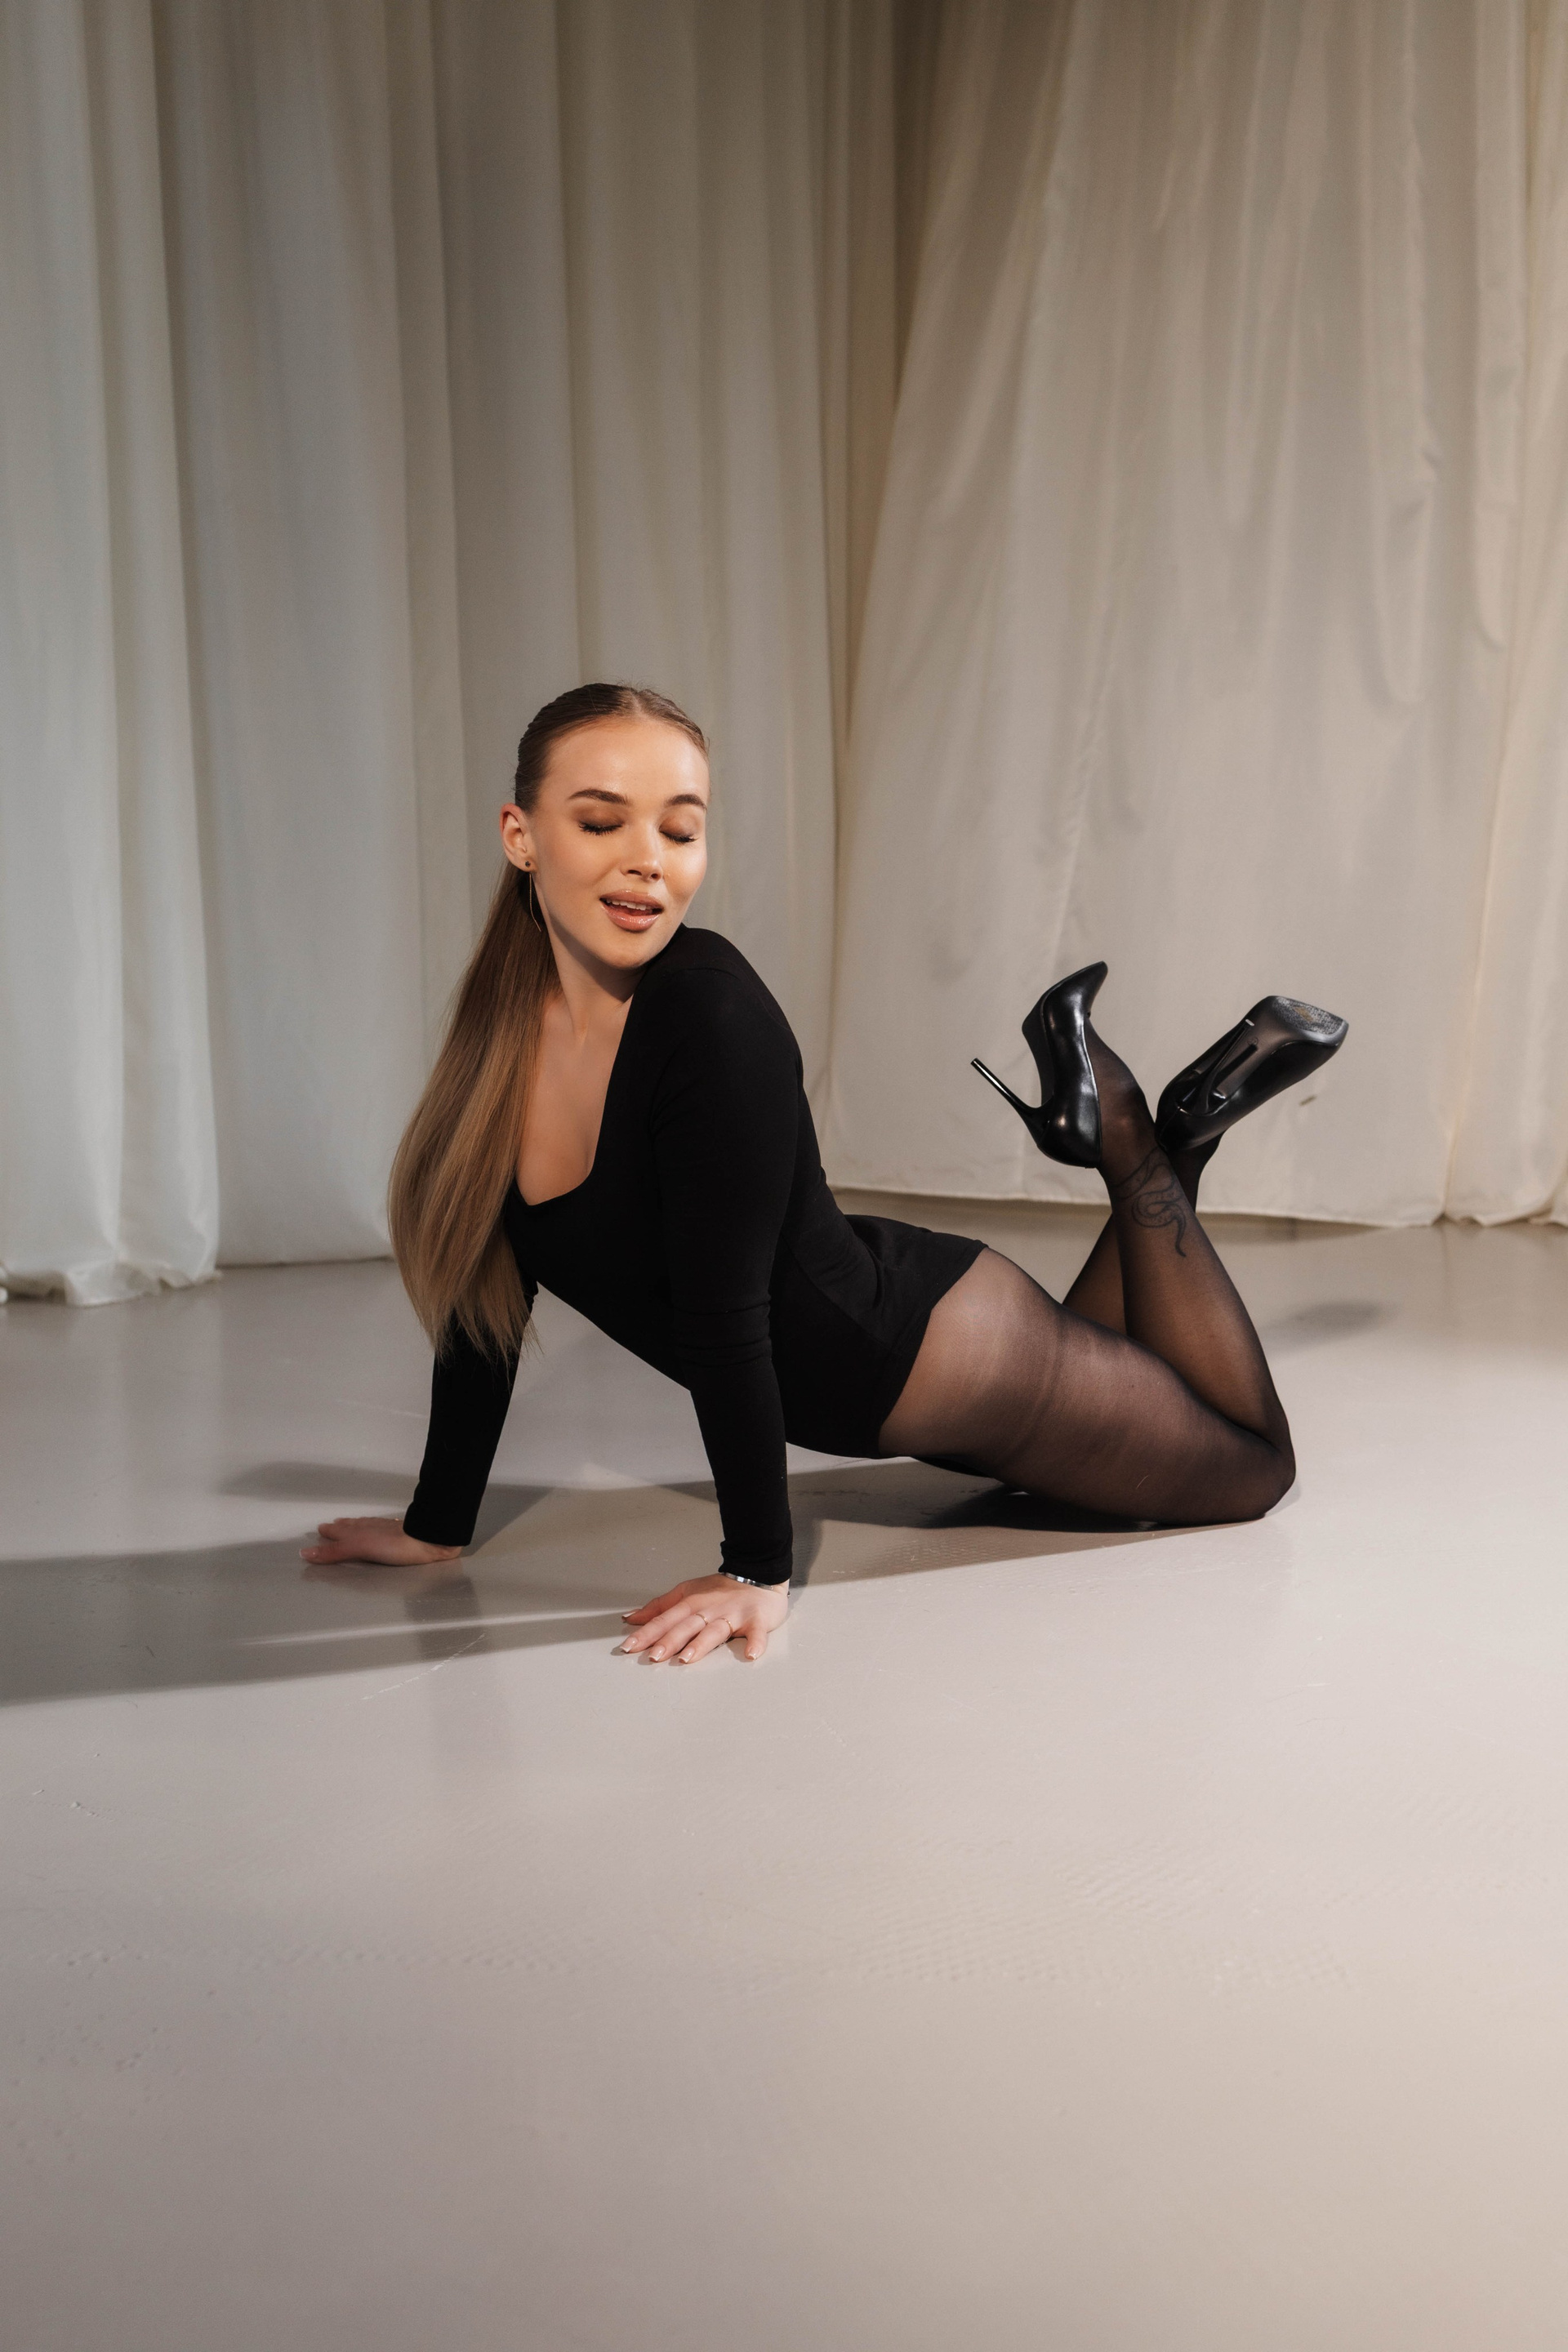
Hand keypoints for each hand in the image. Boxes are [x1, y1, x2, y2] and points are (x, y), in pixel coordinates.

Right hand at [299, 1515, 461, 1568]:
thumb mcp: (359, 1548)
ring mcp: (388, 1530)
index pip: (340, 1533)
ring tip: (347, 1524)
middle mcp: (372, 1528)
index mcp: (360, 1531)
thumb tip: (304, 1554)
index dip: (330, 1533)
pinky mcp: (403, 1533)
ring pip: (366, 1526)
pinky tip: (380, 1527)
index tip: (320, 1530)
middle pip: (351, 1527)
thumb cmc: (392, 1546)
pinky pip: (382, 1527)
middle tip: (328, 1527)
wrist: (428, 1539)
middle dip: (339, 1528)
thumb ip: (334, 1552)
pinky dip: (374, 1527)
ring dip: (354, 1526)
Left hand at [620, 1572, 788, 1663]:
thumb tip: (631, 1618)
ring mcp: (733, 1616)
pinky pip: (757, 1634)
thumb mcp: (686, 1592)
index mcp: (691, 1603)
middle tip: (654, 1656)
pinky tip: (751, 1654)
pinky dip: (756, 1643)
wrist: (759, 1575)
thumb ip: (659, 1607)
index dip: (646, 1633)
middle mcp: (709, 1610)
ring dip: (701, 1644)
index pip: (665, 1619)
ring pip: (714, 1631)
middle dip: (669, 1641)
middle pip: (686, 1626)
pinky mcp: (757, 1621)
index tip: (629, 1646)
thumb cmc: (721, 1589)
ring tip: (687, 1657)